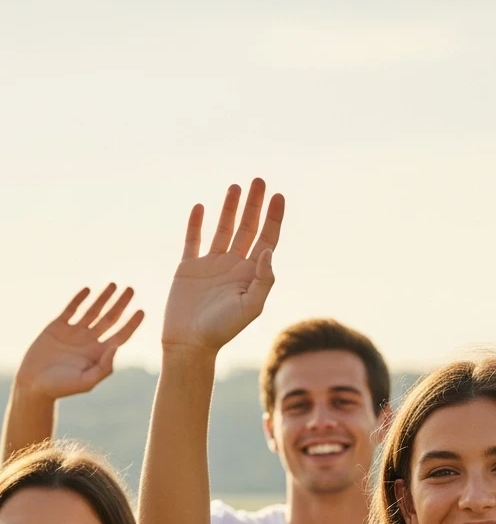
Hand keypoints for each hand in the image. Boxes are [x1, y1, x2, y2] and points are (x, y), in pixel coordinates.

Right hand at [14, 286, 143, 399]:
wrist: (34, 384)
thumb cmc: (61, 388)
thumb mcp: (86, 381)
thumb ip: (104, 367)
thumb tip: (116, 347)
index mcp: (99, 354)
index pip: (120, 335)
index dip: (131, 323)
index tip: (142, 311)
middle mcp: (90, 341)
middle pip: (110, 318)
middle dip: (121, 304)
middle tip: (131, 289)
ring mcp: (74, 332)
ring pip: (93, 310)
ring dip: (103, 297)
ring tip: (114, 285)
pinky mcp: (57, 327)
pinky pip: (71, 310)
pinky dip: (79, 299)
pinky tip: (88, 290)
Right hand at [162, 178, 284, 352]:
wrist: (190, 343)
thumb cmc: (223, 330)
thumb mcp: (250, 307)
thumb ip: (263, 279)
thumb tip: (268, 250)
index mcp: (251, 274)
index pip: (266, 240)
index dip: (273, 218)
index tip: (278, 196)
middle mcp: (234, 266)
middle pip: (248, 228)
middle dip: (254, 205)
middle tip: (259, 180)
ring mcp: (211, 265)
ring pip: (223, 229)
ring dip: (230, 208)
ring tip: (236, 187)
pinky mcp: (189, 267)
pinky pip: (193, 240)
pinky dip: (196, 223)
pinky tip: (200, 207)